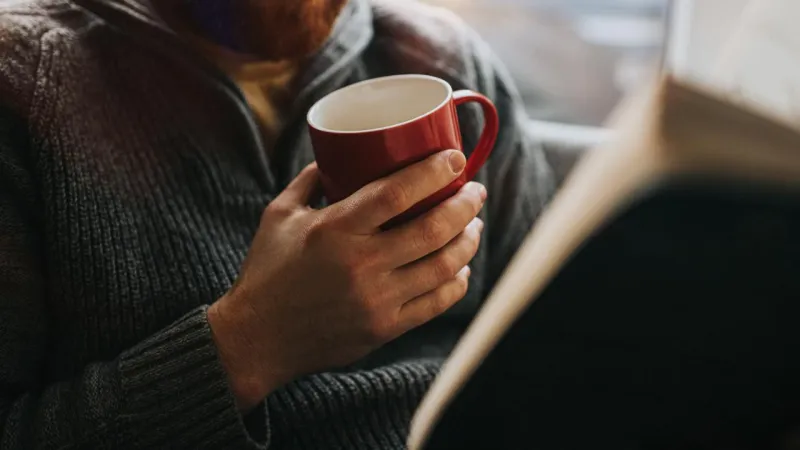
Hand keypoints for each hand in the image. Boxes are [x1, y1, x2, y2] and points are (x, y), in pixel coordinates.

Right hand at [208, 150, 486, 410]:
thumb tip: (340, 150)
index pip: (397, 193)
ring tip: (474, 226)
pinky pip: (436, 303)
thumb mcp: (279, 214)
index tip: (455, 159)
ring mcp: (376, 300)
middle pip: (432, 228)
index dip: (434, 172)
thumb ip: (311, 179)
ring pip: (443, 266)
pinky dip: (457, 281)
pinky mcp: (385, 329)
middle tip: (476, 192)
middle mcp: (360, 264)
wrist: (257, 340)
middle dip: (465, 205)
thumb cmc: (267, 271)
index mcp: (334, 230)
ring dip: (468, 241)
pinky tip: (460, 267)